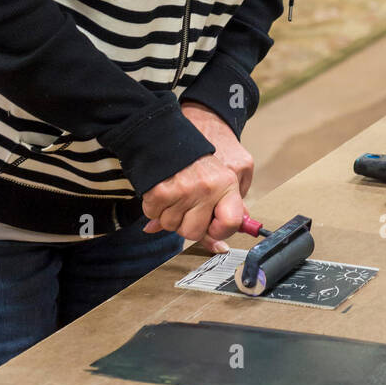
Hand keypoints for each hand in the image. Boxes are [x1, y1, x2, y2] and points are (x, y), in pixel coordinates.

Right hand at [142, 103, 254, 250]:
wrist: (168, 136)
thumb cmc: (195, 162)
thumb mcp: (219, 181)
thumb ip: (222, 213)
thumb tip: (219, 248)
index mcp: (227, 184)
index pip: (231, 224)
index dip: (219, 232)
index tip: (211, 227)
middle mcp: (207, 188)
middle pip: (194, 233)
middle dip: (187, 224)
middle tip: (186, 206)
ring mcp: (183, 190)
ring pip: (171, 226)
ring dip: (168, 215)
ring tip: (174, 194)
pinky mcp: (160, 191)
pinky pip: (153, 216)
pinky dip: (153, 208)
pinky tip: (161, 191)